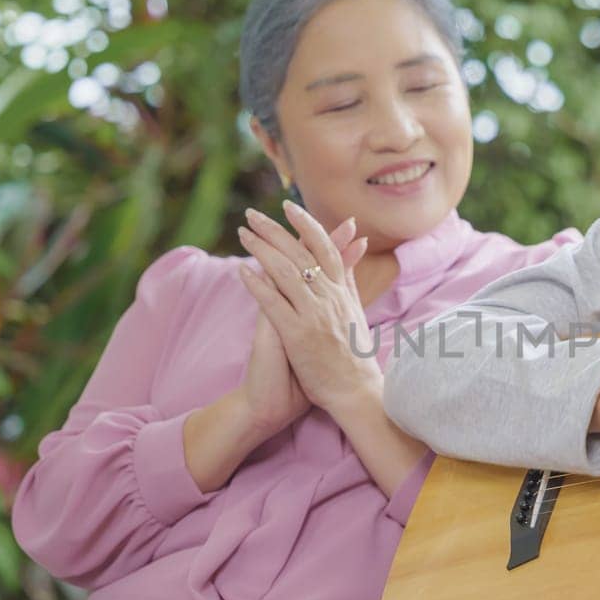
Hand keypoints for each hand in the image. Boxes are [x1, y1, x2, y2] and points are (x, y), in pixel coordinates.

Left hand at [237, 201, 378, 419]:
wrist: (356, 392)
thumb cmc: (355, 355)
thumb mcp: (356, 310)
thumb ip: (348, 278)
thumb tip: (352, 245)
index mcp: (342, 292)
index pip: (325, 247)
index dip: (307, 224)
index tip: (288, 207)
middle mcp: (330, 298)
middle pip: (300, 253)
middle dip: (274, 230)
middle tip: (252, 214)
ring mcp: (314, 315)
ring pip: (285, 272)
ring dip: (261, 249)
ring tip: (243, 234)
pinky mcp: (298, 335)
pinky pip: (274, 303)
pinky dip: (257, 285)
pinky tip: (242, 271)